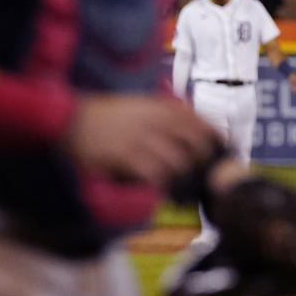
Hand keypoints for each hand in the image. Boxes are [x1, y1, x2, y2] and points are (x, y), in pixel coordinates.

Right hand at [64, 95, 221, 186]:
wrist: (71, 119)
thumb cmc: (108, 114)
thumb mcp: (141, 104)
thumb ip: (168, 112)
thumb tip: (196, 128)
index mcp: (162, 107)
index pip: (201, 123)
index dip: (216, 138)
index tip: (224, 151)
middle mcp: (156, 121)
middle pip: (196, 145)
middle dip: (204, 162)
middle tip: (206, 176)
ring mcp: (142, 139)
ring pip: (179, 162)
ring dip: (184, 177)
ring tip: (186, 188)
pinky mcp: (127, 156)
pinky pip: (156, 174)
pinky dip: (163, 184)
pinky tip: (164, 190)